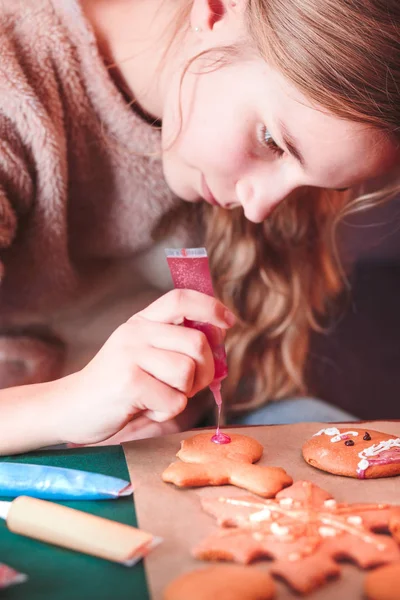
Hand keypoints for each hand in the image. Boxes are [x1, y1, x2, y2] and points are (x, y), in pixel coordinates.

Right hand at [58, 290, 233, 445]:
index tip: (228, 322)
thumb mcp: (142, 352)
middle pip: (197, 342)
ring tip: (160, 396)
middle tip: (190, 385)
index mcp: (142, 321)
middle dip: (205, 370)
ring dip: (183, 394)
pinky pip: (174, 401)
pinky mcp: (129, 383)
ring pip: (188, 373)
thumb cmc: (117, 384)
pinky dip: (166, 411)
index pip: (181, 299)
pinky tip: (145, 407)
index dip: (210, 307)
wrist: (72, 407)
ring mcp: (131, 355)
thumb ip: (174, 343)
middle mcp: (136, 332)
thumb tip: (218, 340)